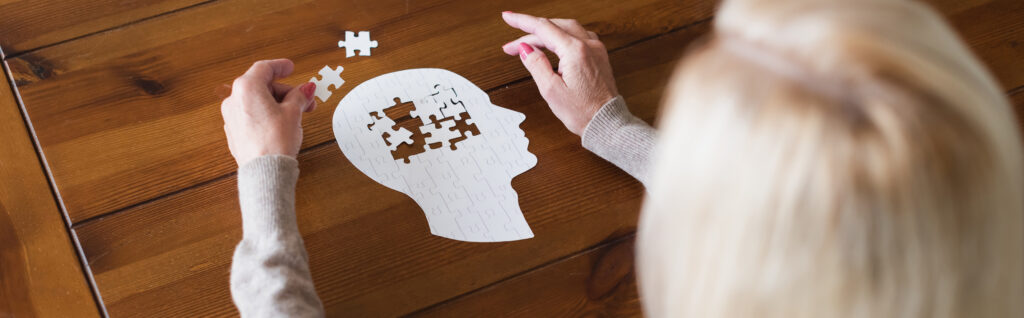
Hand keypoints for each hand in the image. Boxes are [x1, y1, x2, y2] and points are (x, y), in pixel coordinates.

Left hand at [221, 59, 317, 165]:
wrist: (264, 170)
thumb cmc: (275, 141)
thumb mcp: (293, 113)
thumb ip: (299, 96)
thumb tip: (305, 89)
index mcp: (247, 88)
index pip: (264, 68)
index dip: (280, 66)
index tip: (291, 68)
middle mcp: (234, 99)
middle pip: (261, 85)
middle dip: (285, 91)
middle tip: (304, 99)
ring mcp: (231, 116)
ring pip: (256, 101)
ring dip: (277, 103)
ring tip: (296, 115)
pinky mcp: (234, 131)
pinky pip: (251, 115)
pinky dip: (266, 114)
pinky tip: (281, 124)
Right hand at [501, 11, 618, 135]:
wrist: (607, 124)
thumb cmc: (583, 112)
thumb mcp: (551, 90)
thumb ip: (536, 64)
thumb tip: (525, 49)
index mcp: (575, 51)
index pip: (543, 28)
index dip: (522, 21)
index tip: (508, 17)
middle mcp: (589, 45)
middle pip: (554, 26)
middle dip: (530, 32)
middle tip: (512, 44)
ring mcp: (596, 50)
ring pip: (567, 29)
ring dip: (546, 33)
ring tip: (529, 44)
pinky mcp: (599, 57)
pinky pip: (578, 36)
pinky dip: (562, 36)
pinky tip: (554, 44)